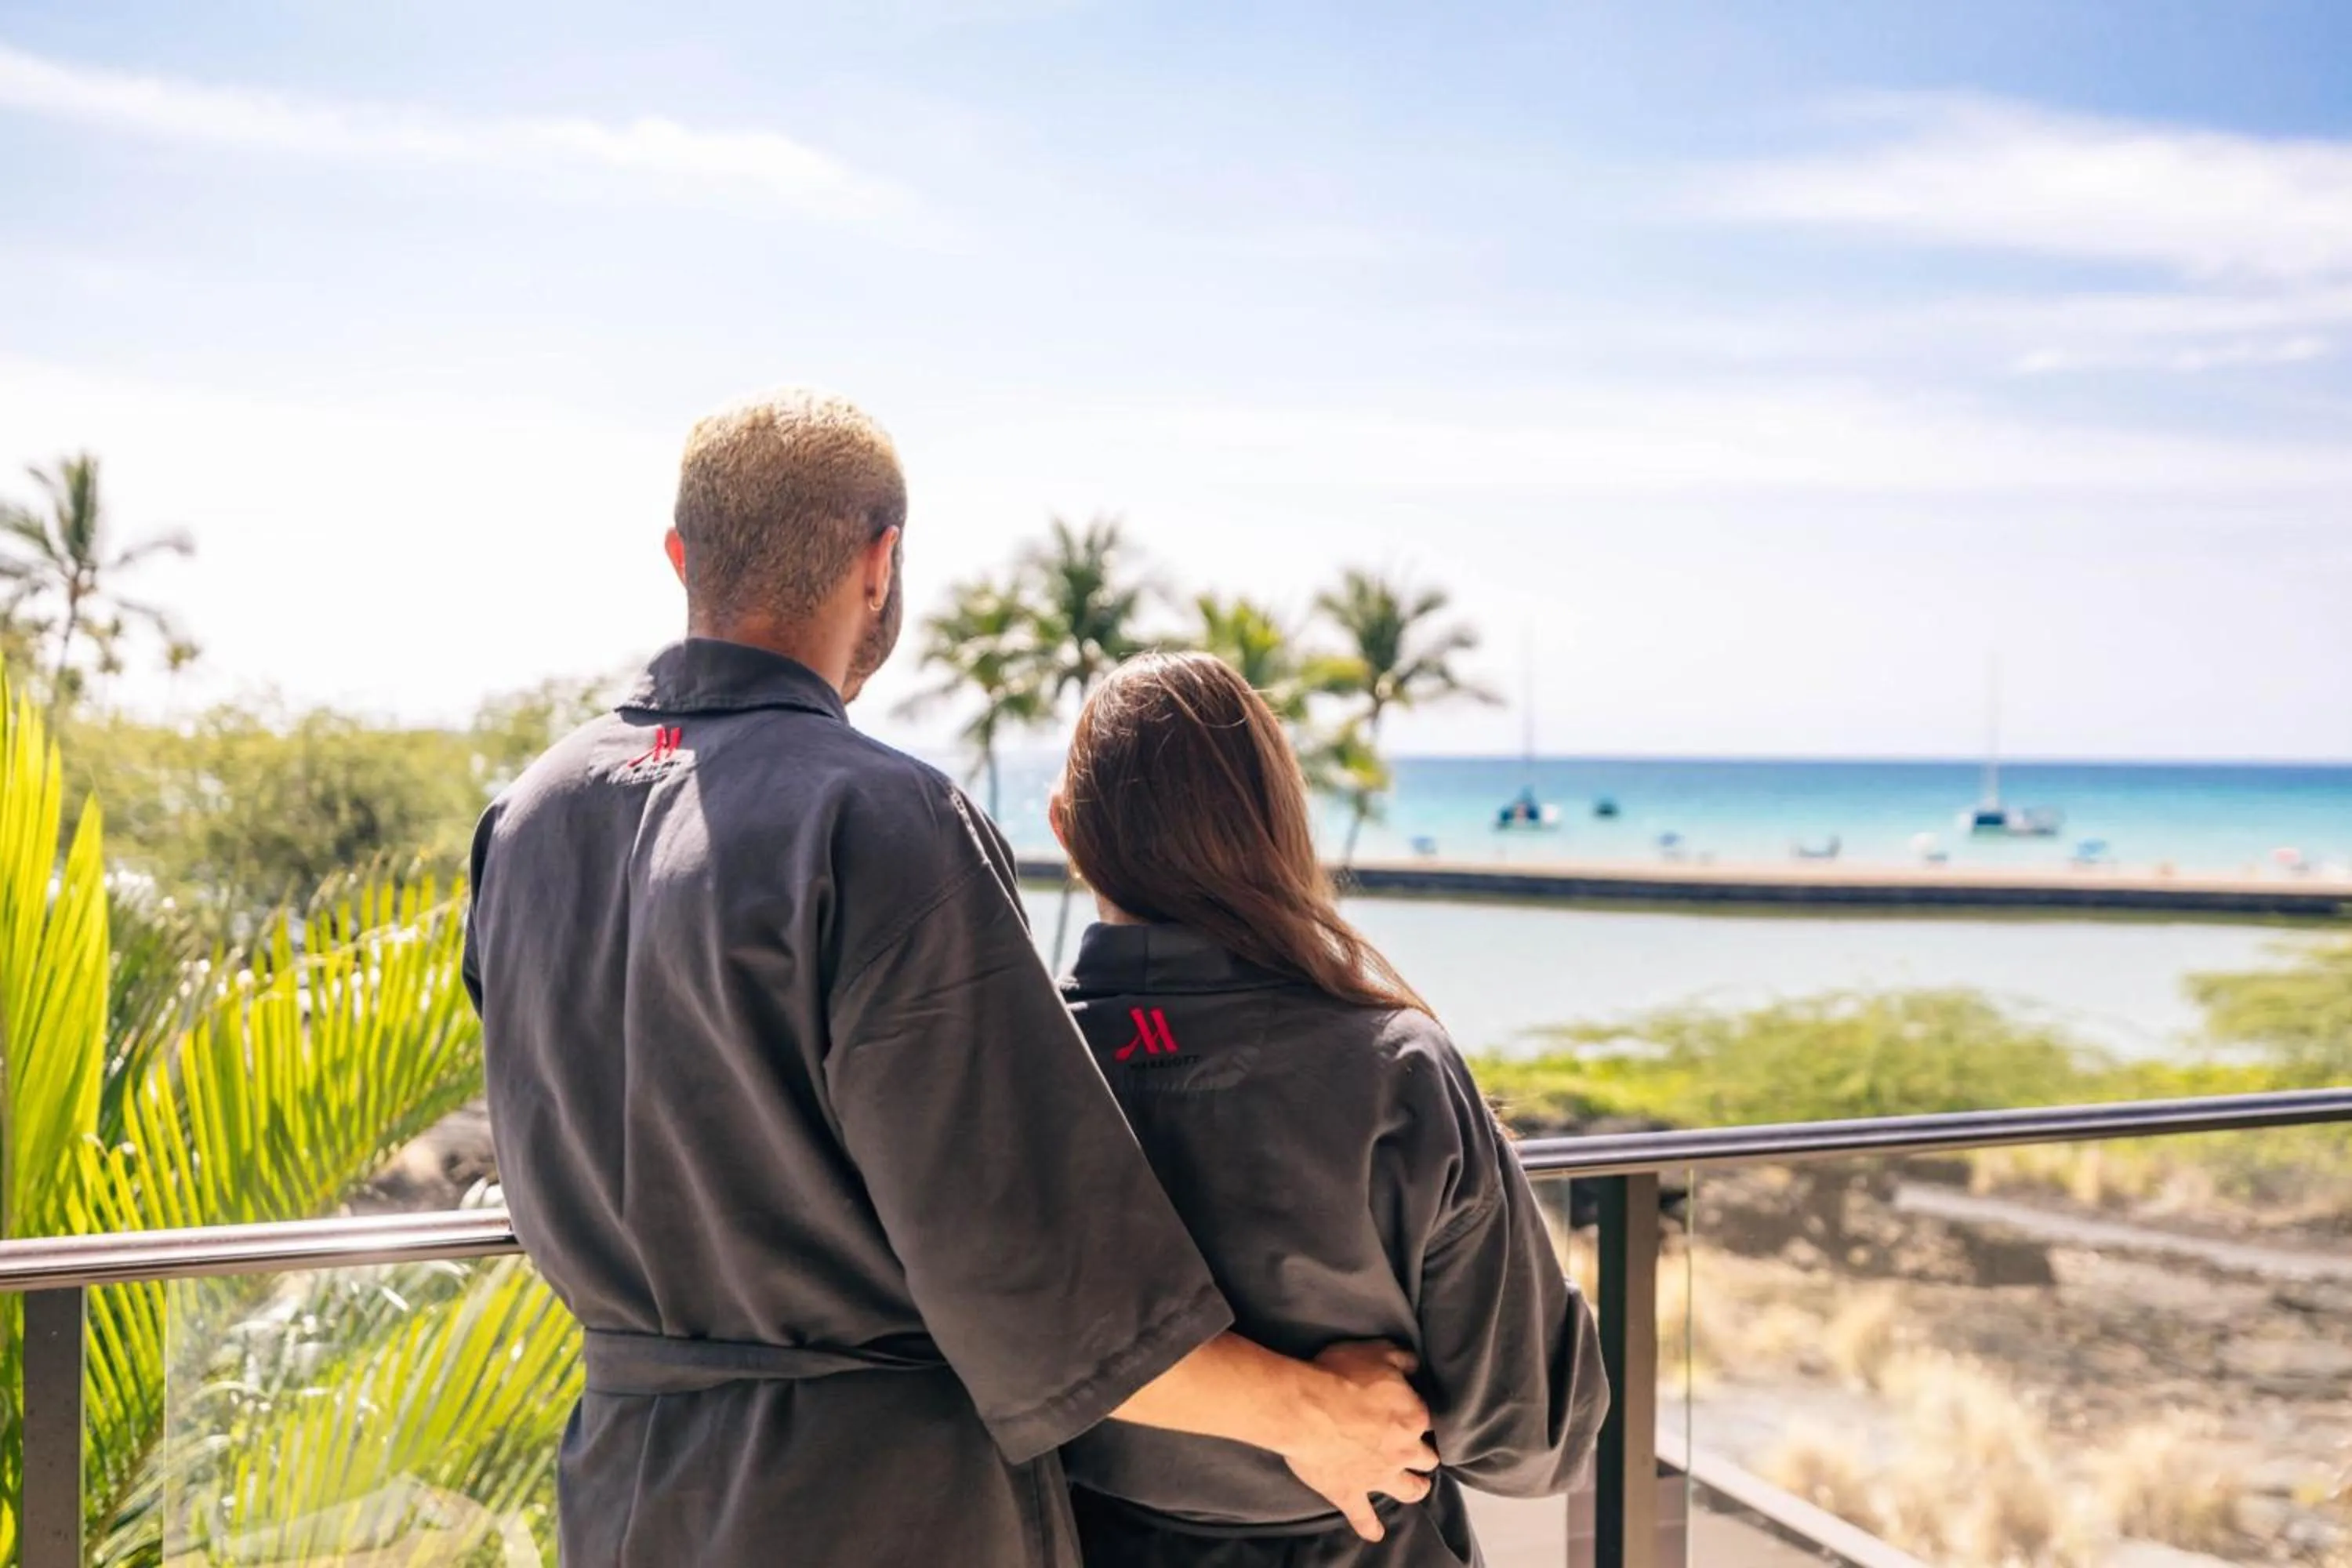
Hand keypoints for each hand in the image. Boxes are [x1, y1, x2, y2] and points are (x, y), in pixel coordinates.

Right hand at [1280, 1341, 1439, 1542]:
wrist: (1307, 1408)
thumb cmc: (1341, 1375)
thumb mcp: (1377, 1352)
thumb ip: (1402, 1358)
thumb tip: (1416, 1364)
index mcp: (1413, 1417)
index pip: (1429, 1420)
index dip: (1422, 1416)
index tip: (1415, 1412)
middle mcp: (1403, 1451)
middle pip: (1426, 1458)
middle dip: (1425, 1454)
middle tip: (1420, 1450)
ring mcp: (1378, 1475)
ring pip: (1408, 1489)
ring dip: (1415, 1488)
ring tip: (1418, 1488)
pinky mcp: (1350, 1491)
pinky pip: (1363, 1516)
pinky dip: (1369, 1526)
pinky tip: (1375, 1533)